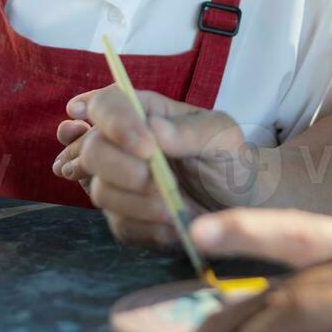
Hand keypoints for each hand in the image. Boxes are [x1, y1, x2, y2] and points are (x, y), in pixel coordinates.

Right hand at [53, 86, 265, 247]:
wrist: (240, 205)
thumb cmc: (229, 159)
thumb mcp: (222, 136)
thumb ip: (190, 131)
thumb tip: (154, 129)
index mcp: (143, 112)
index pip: (105, 103)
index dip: (115, 124)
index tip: (147, 148)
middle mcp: (121, 144)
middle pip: (91, 150)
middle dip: (124, 171)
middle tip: (160, 183)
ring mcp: (118, 182)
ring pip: (99, 192)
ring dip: (138, 204)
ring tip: (174, 207)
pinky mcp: (124, 216)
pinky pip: (118, 225)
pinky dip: (148, 228)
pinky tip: (172, 223)